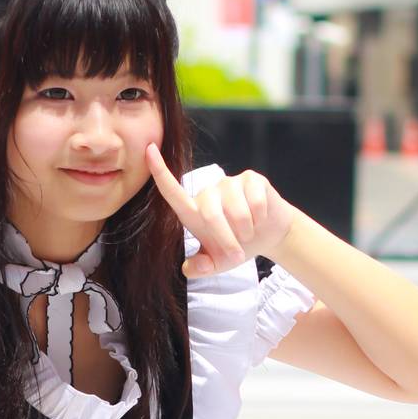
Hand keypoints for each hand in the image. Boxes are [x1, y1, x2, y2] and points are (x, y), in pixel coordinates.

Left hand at [145, 143, 295, 278]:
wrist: (269, 235)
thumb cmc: (238, 246)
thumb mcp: (218, 264)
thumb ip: (202, 267)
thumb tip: (188, 269)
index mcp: (194, 212)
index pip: (172, 191)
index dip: (159, 171)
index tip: (148, 149)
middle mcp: (208, 193)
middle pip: (209, 213)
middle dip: (226, 239)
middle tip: (237, 254)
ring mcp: (229, 183)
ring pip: (237, 211)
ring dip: (246, 231)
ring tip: (249, 233)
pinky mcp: (251, 179)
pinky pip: (255, 202)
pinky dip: (260, 218)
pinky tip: (261, 218)